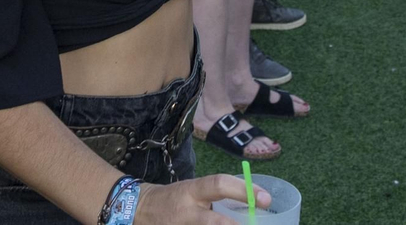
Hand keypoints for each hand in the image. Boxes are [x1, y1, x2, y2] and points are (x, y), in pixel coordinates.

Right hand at [136, 174, 270, 223]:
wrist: (139, 209)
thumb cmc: (174, 199)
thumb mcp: (193, 190)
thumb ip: (217, 196)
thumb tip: (255, 203)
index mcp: (192, 191)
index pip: (219, 184)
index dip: (244, 190)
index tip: (266, 199)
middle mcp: (187, 211)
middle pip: (216, 223)